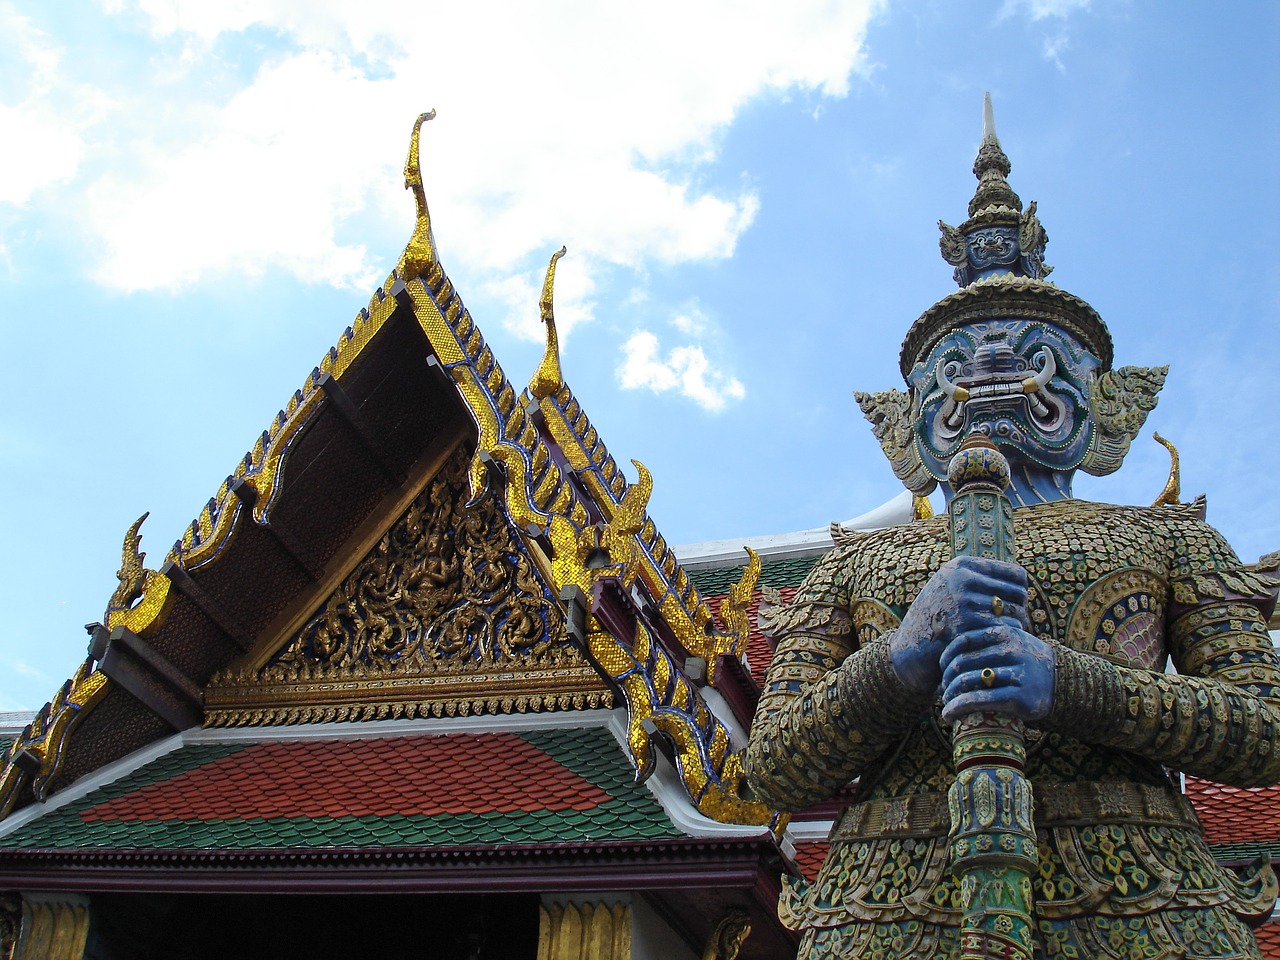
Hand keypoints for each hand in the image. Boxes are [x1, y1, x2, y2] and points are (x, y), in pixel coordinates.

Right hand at [891, 556, 1029, 694]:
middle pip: (1020, 594)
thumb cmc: (937, 619)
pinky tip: (997, 645)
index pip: (1017, 575)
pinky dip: (1007, 640)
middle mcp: (963, 579)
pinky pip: (1007, 630)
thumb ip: (978, 578)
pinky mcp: (967, 625)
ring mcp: (964, 601)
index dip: (1019, 594)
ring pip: (1017, 613)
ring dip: (1016, 628)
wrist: (909, 649)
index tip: (1011, 609)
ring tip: (1004, 636)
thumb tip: (1022, 580)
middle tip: (1011, 628)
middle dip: (1019, 612)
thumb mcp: (950, 588)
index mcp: (961, 565)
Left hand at [939, 622, 1055, 722]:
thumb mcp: (1010, 642)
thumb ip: (984, 643)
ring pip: (967, 682)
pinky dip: (958, 708)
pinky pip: (979, 700)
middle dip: (946, 680)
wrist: (1061, 683)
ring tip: (945, 704)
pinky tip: (948, 714)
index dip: (946, 657)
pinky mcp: (1019, 697)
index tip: (941, 670)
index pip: (963, 641)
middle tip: (942, 691)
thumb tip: (943, 657)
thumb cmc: (1024, 663)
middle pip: (962, 663)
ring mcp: (1016, 673)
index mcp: (1004, 633)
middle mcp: (1010, 650)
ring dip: (949, 696)